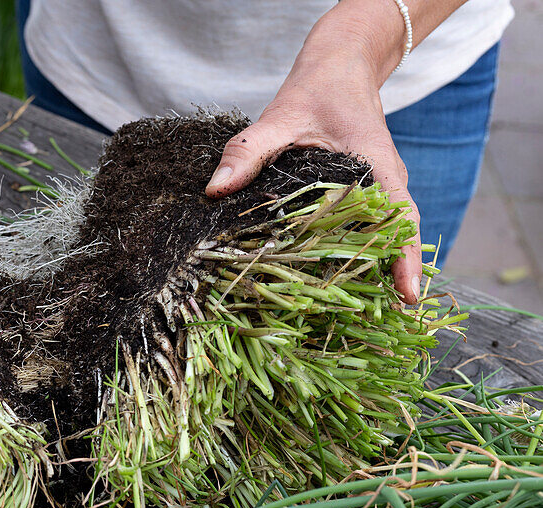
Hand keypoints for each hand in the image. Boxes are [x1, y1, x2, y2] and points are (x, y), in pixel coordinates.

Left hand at [204, 4, 424, 304]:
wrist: (338, 70)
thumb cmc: (314, 92)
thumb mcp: (278, 117)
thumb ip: (247, 151)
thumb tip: (214, 190)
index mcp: (378, 167)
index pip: (400, 218)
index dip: (405, 259)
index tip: (406, 296)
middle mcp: (386, 184)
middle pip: (394, 239)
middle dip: (387, 280)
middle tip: (375, 325)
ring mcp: (378, 193)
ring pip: (382, 239)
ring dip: (373, 273)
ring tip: (356, 320)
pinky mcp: (364, 197)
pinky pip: (366, 232)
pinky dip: (356, 258)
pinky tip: (335, 289)